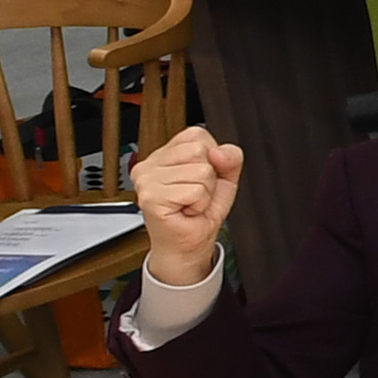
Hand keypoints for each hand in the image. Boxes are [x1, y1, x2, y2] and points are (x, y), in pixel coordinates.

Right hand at [131, 125, 240, 285]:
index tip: (200, 178)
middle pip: (199, 150)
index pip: (197, 134)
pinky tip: (186, 210)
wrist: (190, 242)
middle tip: (195, 194)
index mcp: (164, 154)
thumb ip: (230, 157)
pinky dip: (199, 204)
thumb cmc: (200, 211)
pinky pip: (195, 191)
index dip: (211, 158)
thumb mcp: (224, 178)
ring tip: (190, 203)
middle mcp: (150, 164)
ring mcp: (147, 180)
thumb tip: (219, 152)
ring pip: (200, 171)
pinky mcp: (151, 197)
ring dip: (204, 193)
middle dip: (209, 177)